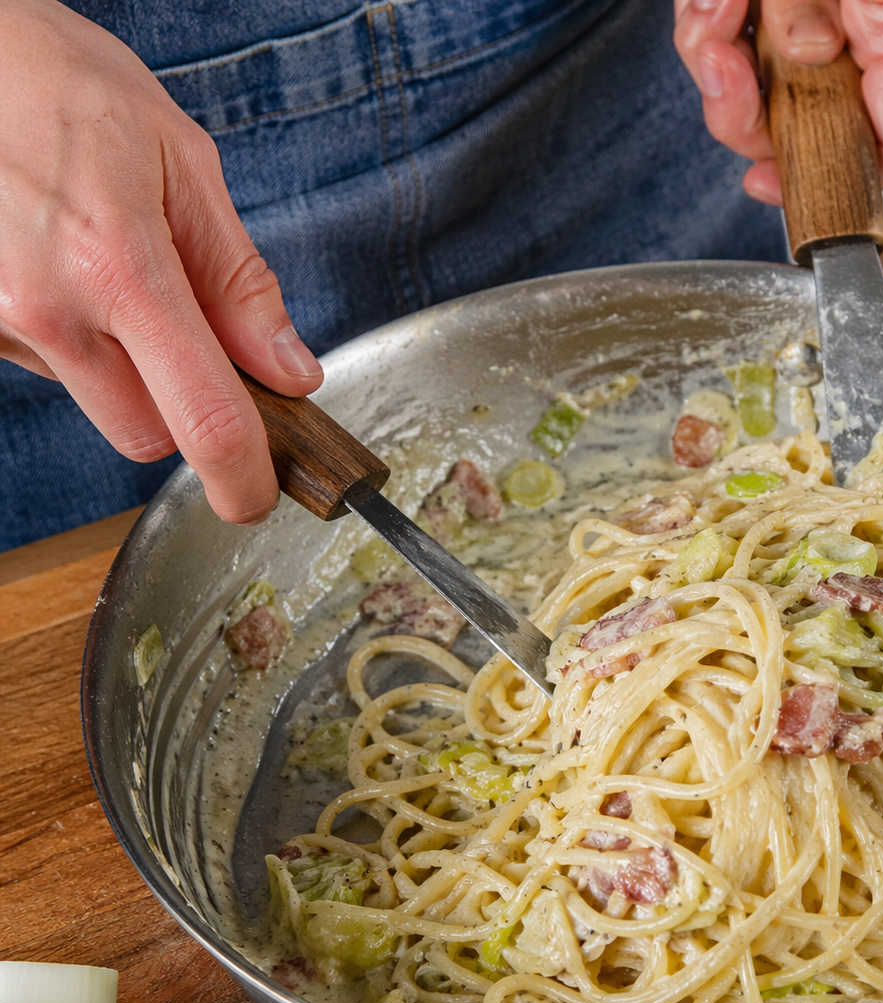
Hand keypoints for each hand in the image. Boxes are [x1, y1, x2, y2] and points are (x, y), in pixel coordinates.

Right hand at [0, 0, 322, 524]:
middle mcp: (48, 309)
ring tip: (107, 267)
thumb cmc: (58, 81)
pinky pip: (45, 364)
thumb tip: (290, 371)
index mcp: (120, 269)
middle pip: (148, 435)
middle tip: (192, 341)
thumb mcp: (180, 162)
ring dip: (122, 366)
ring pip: (95, 401)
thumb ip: (240, 281)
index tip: (259, 494)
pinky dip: (71, 337)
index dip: (244, 477)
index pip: (204, 420)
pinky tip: (62, 267)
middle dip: (183, 409)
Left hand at [674, 0, 882, 204]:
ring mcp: (841, 34)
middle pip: (809, 134)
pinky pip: (752, 56)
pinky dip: (720, 28)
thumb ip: (808, 3)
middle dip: (743, 106)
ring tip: (718, 2)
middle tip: (718, 54)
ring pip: (769, 98)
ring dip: (719, 57)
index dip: (829, 181)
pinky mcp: (801, 21)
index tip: (766, 181)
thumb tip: (804, 53)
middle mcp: (882, 43)